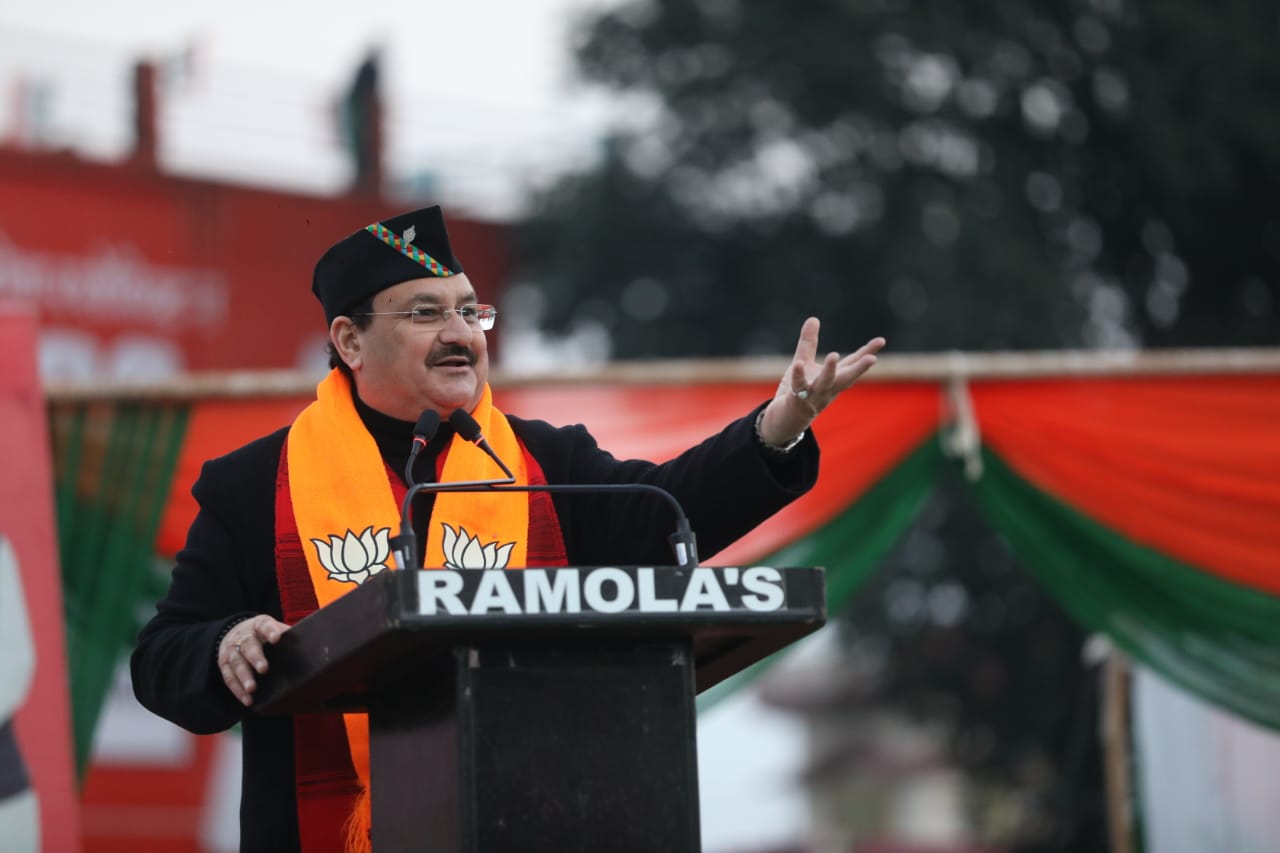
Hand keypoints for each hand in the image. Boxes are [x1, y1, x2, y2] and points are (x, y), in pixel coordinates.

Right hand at [217, 614, 289, 706]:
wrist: (236, 633)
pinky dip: (237, 690)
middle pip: (248, 646)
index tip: (276, 639)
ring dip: (244, 677)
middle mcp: (243, 636)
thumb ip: (289, 636)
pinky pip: (229, 678)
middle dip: (255, 658)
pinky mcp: (223, 664)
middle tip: (264, 669)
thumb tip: (315, 646)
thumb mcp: (275, 629)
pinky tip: (247, 700)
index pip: (264, 625)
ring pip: (236, 663)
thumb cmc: (264, 634)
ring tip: (252, 689)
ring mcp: (231, 650)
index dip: (270, 631)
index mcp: (259, 625)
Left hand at [757, 317, 884, 446]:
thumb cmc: (800, 390)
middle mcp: (829, 388)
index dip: (867, 352)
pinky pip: (799, 387)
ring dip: (830, 371)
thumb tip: (813, 318)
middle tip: (873, 358)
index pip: (853, 363)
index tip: (881, 340)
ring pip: (825, 384)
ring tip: (834, 355)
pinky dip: (799, 376)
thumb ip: (809, 342)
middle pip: (847, 378)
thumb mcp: (805, 362)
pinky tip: (798, 364)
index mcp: (834, 378)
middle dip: (860, 368)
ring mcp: (815, 395)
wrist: (786, 418)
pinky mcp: (799, 400)